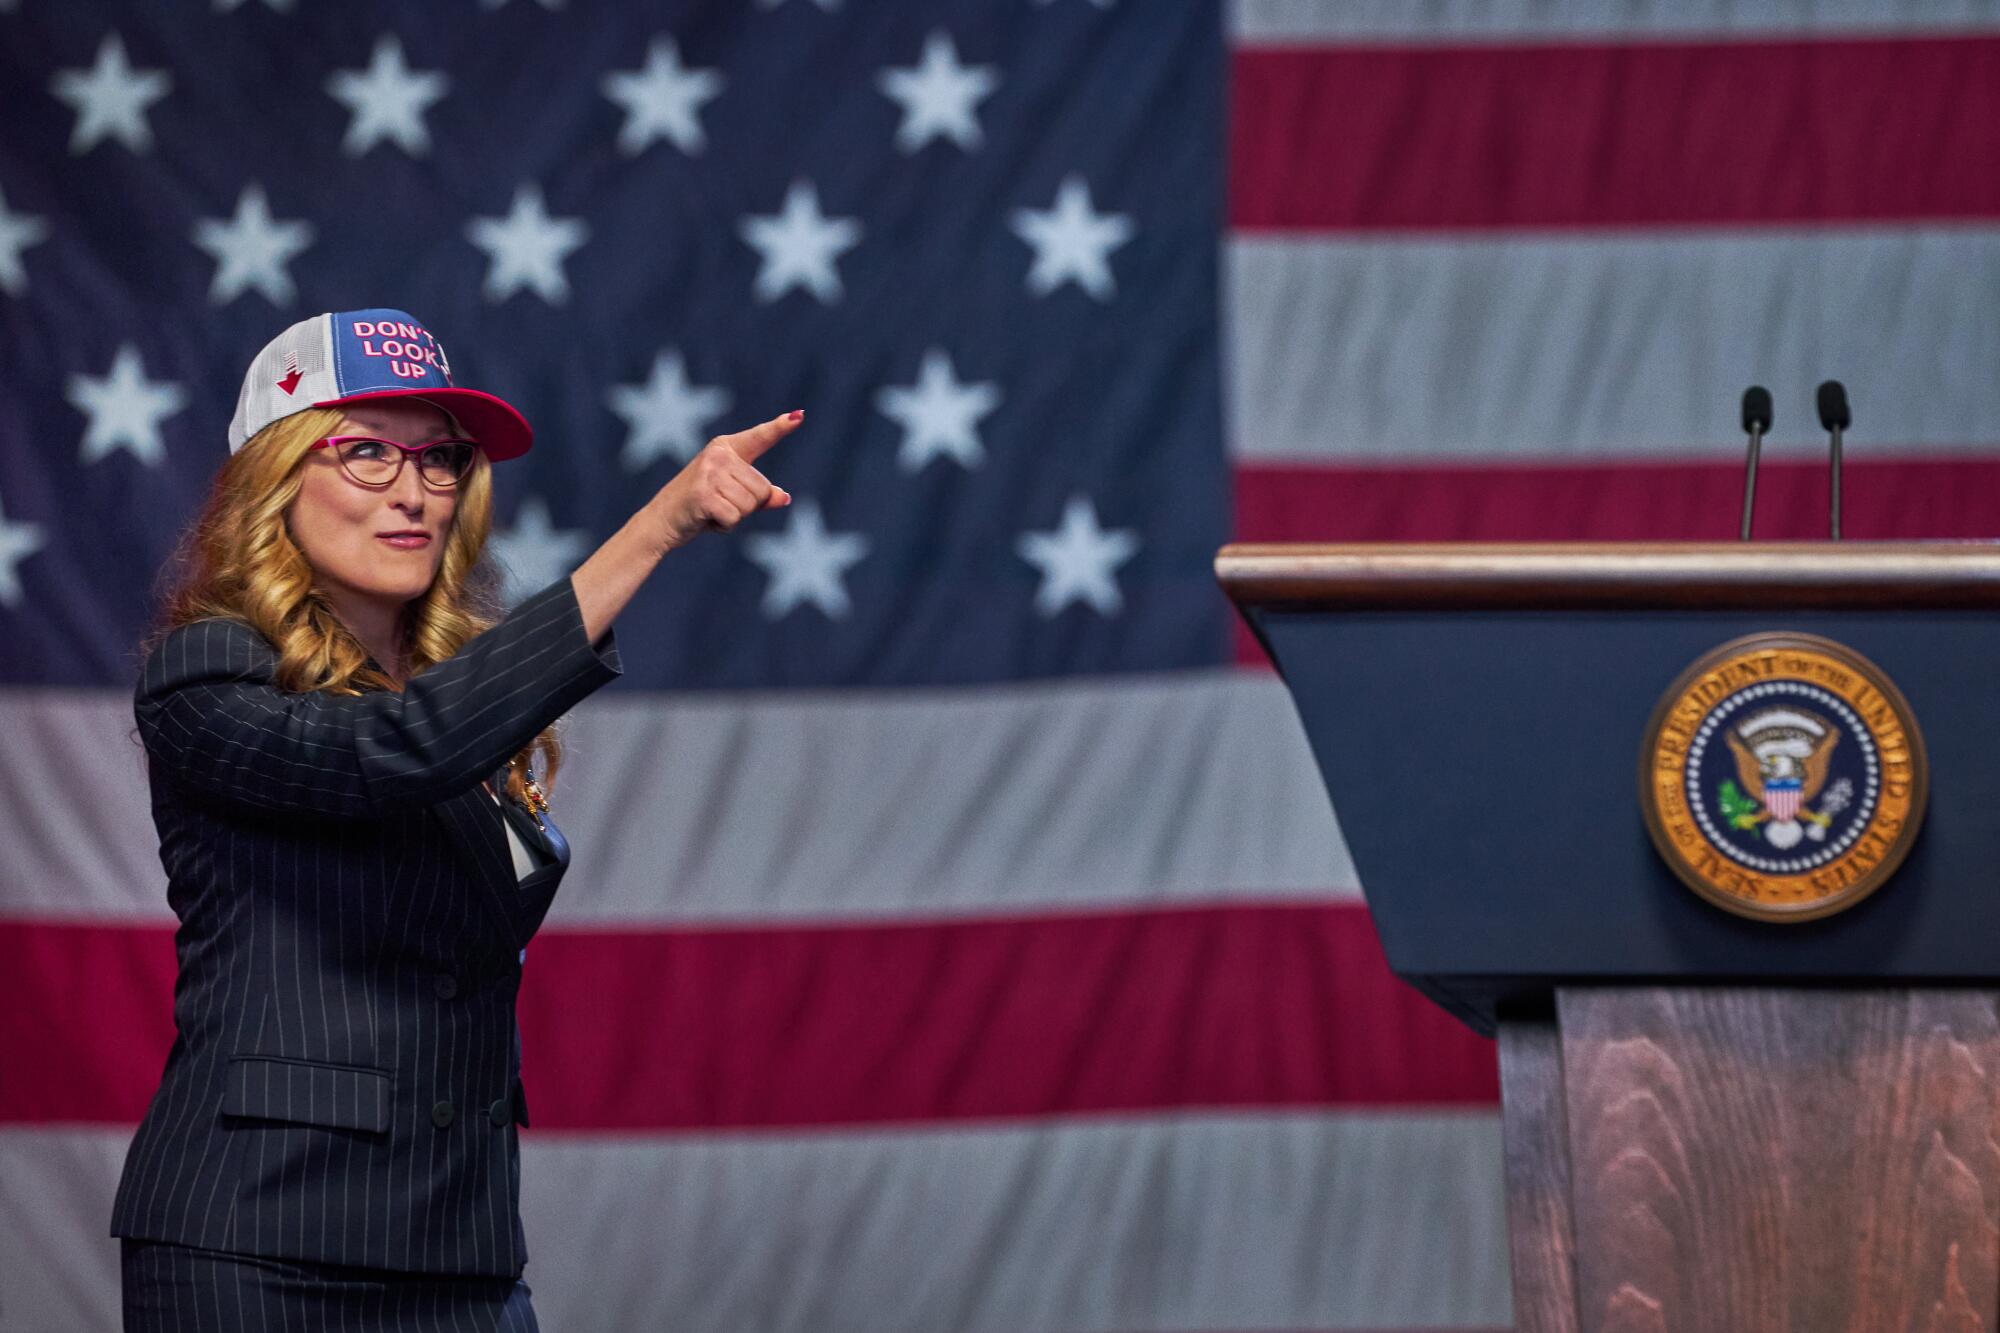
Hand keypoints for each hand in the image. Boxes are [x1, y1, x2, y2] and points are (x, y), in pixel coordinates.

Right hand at [647, 411, 800, 550]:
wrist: (660, 521)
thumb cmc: (699, 507)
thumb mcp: (731, 497)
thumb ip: (759, 496)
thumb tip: (784, 497)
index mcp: (725, 448)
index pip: (759, 437)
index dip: (780, 427)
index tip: (799, 416)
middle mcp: (718, 454)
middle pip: (762, 489)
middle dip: (747, 507)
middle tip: (719, 504)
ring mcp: (710, 472)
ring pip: (751, 505)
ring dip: (735, 517)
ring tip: (711, 511)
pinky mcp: (704, 493)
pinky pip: (735, 517)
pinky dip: (725, 526)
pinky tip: (706, 519)